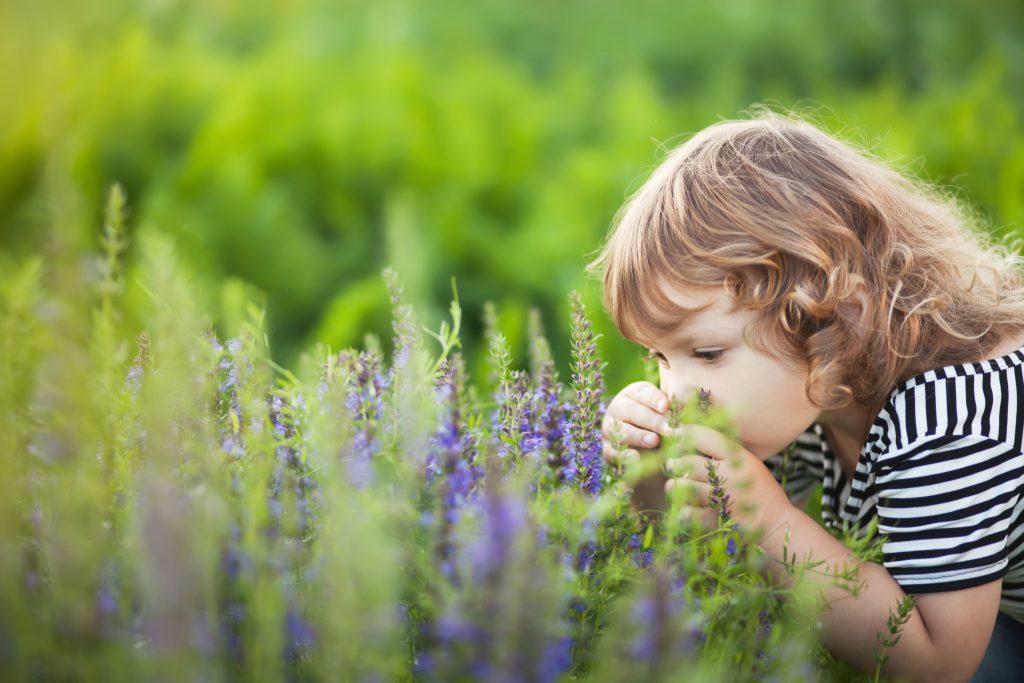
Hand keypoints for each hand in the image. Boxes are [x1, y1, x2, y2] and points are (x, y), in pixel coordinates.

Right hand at [601, 381, 669, 464]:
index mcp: (635, 394)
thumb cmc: (666, 429)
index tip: (667, 407)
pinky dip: (623, 455)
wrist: (654, 457)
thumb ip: (675, 412)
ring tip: (654, 441)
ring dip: (638, 436)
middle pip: (632, 410)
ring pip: (621, 429)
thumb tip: (688, 405)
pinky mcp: (607, 448)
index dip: (655, 400)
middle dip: (652, 420)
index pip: (644, 393)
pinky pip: (611, 451)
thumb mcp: (670, 417)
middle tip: (668, 429)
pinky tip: (635, 458)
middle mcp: (619, 407)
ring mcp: (609, 427)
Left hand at [662, 424, 792, 532]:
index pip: (704, 436)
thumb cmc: (762, 491)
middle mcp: (729, 475)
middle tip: (673, 464)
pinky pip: (686, 512)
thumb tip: (693, 437)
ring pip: (682, 486)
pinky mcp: (717, 520)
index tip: (673, 432)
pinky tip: (686, 508)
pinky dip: (682, 510)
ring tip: (676, 487)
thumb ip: (726, 453)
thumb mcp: (750, 464)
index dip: (684, 432)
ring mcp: (722, 498)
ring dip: (675, 487)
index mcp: (739, 457)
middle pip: (687, 461)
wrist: (779, 524)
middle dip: (675, 463)